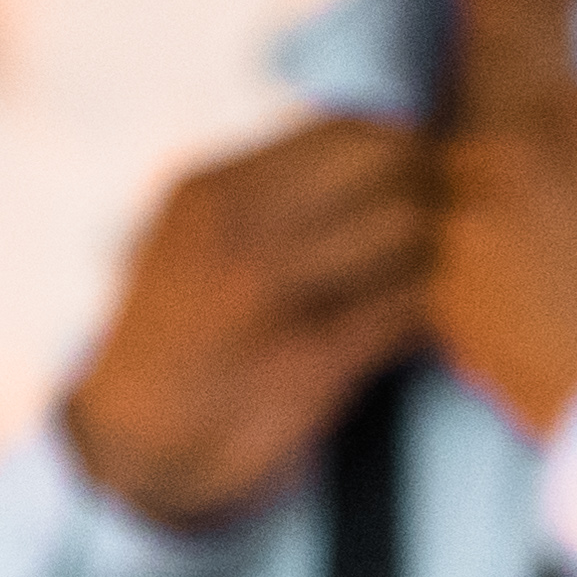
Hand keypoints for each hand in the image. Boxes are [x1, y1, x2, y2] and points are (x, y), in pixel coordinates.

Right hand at [56, 117, 448, 530]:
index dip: (406, 151)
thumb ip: (267, 188)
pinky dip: (426, 314)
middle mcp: (237, 232)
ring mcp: (270, 297)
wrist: (133, 446)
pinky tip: (417, 330)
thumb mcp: (193, 237)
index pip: (351, 130)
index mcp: (211, 190)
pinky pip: (404, 310)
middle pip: (390, 170)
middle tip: (443, 233)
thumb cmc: (185, 333)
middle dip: (431, 195)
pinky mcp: (306, 364)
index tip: (422, 184)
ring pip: (407, 232)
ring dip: (435, 255)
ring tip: (431, 281)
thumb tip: (384, 136)